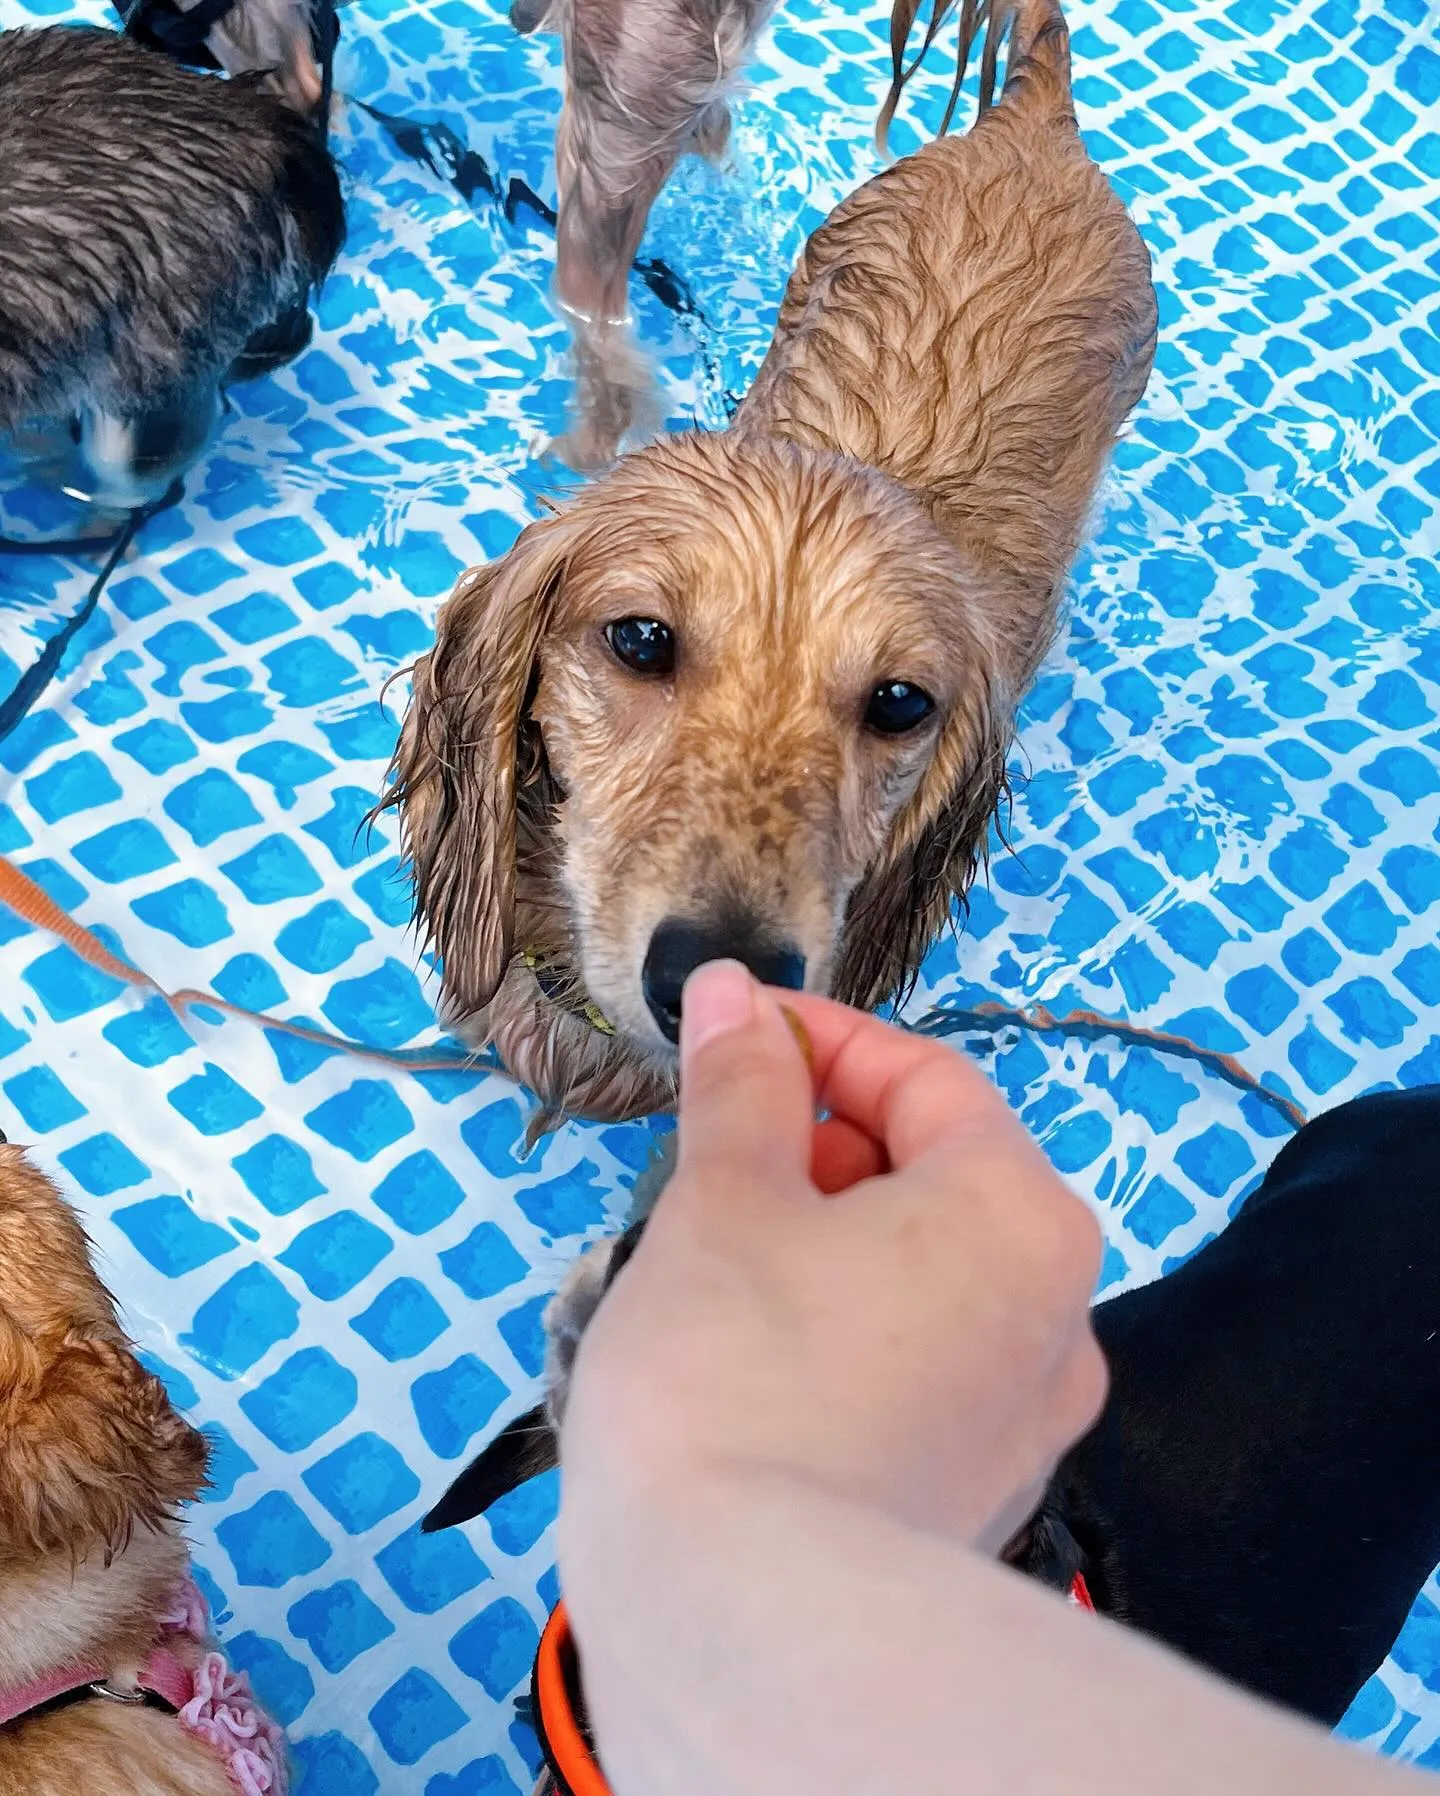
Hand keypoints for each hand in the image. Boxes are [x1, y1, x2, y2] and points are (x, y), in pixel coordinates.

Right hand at [560, 961, 1105, 1554]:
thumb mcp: (723, 1200)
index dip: (821, 1042)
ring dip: (826, 1247)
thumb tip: (738, 994)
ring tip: (718, 1273)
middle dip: (819, 1154)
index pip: (928, 1078)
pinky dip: (847, 1338)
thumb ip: (741, 1086)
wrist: (747, 1627)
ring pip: (922, 1280)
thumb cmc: (732, 1373)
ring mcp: (1028, 1420)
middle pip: (935, 1179)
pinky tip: (756, 1371)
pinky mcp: (981, 1498)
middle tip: (711, 1170)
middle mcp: (1057, 1312)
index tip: (734, 1040)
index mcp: (1018, 1214)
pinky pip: (919, 1372)